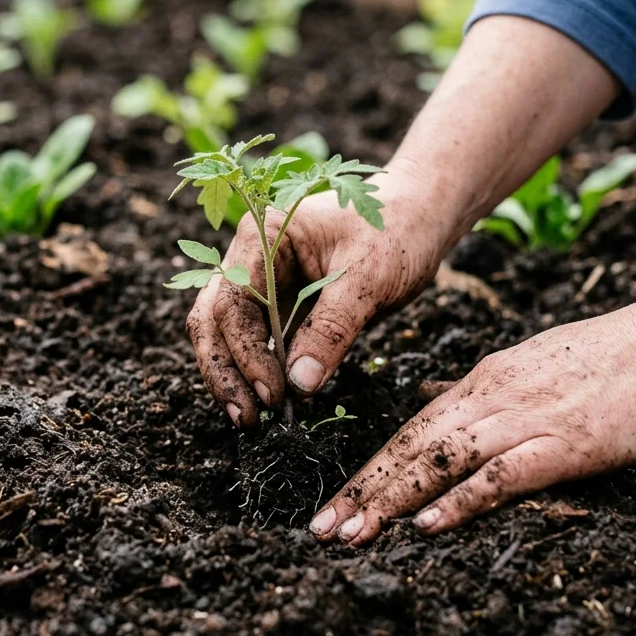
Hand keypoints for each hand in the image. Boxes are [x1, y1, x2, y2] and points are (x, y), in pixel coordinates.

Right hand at [185, 169, 454, 426]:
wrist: (420, 216)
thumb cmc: (397, 231)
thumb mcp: (369, 279)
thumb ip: (332, 329)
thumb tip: (300, 384)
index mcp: (263, 235)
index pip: (234, 302)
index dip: (246, 353)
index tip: (272, 395)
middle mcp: (250, 256)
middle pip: (215, 319)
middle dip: (224, 370)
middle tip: (245, 418)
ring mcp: (261, 281)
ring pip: (226, 333)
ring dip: (233, 376)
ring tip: (249, 419)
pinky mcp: (279, 304)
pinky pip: (257, 341)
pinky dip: (260, 372)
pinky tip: (275, 403)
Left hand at [309, 297, 635, 544]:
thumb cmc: (617, 356)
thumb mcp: (533, 364)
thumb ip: (481, 390)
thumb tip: (432, 401)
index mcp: (485, 380)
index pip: (411, 429)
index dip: (370, 468)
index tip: (336, 499)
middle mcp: (493, 397)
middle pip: (411, 447)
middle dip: (363, 489)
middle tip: (322, 529)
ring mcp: (527, 419)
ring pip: (441, 460)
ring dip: (392, 499)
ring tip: (354, 533)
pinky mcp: (566, 443)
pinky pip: (502, 475)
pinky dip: (462, 499)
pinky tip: (430, 524)